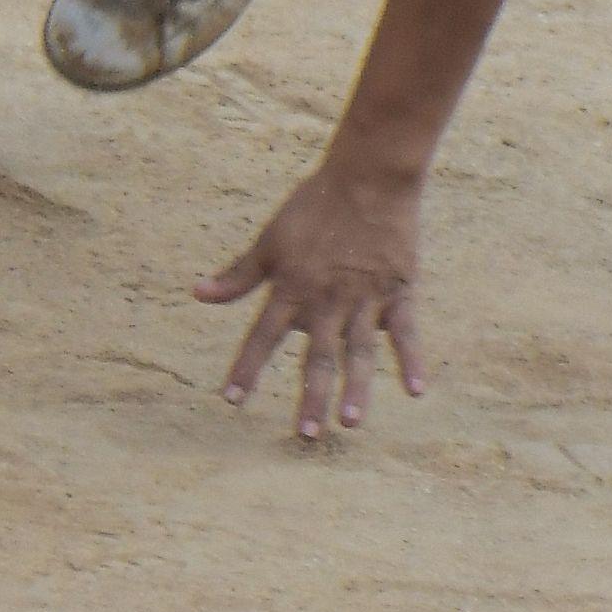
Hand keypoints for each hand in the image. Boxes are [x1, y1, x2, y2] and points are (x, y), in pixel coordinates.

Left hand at [194, 160, 426, 440]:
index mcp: (291, 288)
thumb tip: (196, 293)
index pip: (262, 336)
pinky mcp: (398, 292)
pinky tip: (415, 390)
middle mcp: (325, 299)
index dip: (247, 367)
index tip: (231, 400)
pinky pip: (406, 333)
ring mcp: (364, 298)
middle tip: (305, 434)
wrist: (366, 177)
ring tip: (350, 422)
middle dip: (310, 396)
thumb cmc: (314, 207)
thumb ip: (238, 275)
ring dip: (355, 387)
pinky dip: (411, 360)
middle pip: (316, 355)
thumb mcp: (269, 239)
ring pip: (358, 351)